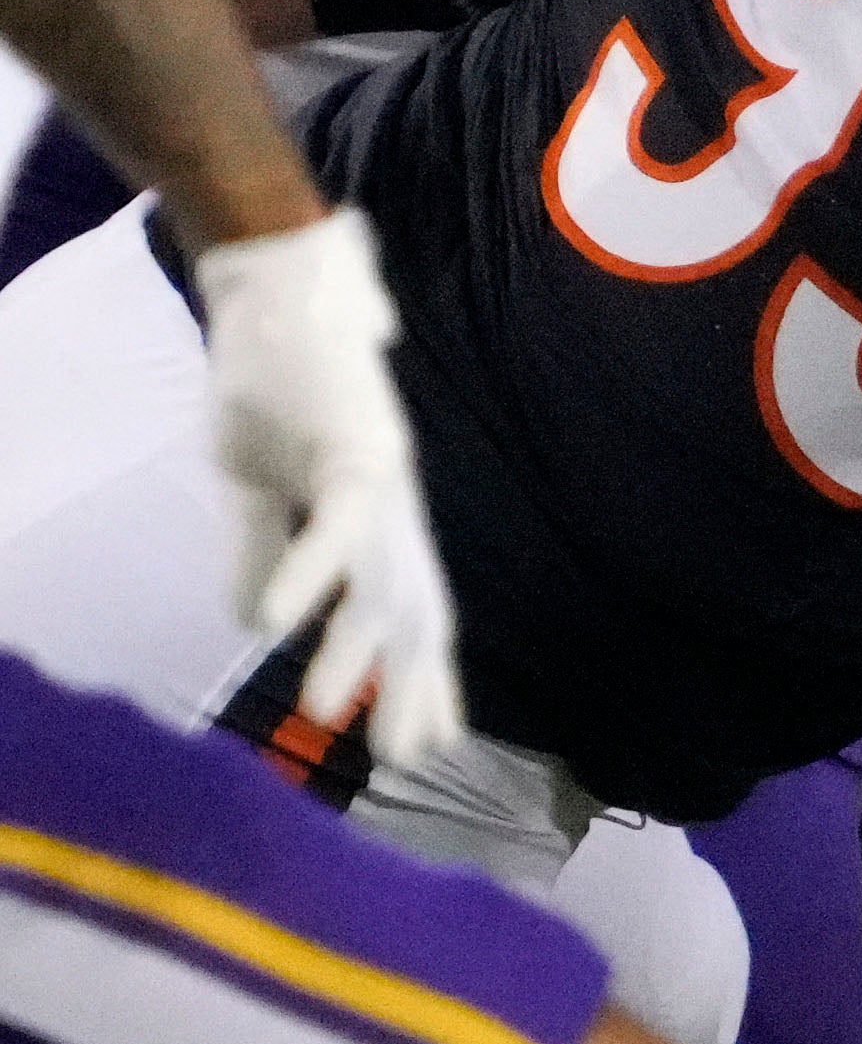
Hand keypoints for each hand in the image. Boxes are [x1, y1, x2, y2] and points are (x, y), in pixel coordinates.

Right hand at [190, 210, 464, 766]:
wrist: (276, 288)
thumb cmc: (273, 381)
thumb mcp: (257, 482)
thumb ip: (265, 545)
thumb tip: (258, 621)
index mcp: (376, 513)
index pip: (406, 607)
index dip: (417, 674)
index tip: (422, 739)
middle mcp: (393, 502)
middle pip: (415, 605)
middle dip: (413, 683)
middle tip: (409, 756)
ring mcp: (379, 475)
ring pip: (381, 576)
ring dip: (352, 647)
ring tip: (329, 714)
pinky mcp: (350, 445)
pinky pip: (331, 519)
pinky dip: (303, 569)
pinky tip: (276, 623)